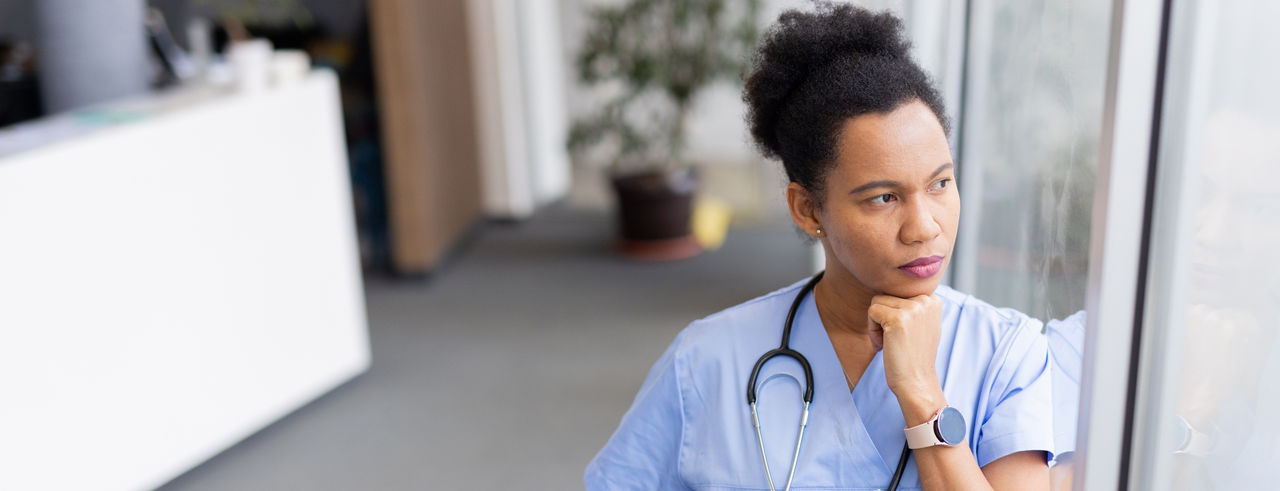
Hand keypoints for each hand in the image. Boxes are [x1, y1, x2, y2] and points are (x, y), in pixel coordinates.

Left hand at [868, 294, 944, 417]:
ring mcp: (913, 308)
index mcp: (932, 299)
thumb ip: (914, 305)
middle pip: (886, 295)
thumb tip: (893, 287)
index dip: (894, 314)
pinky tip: (885, 345)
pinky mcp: (898, 318)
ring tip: (892, 342)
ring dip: (877, 324)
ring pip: (877, 302)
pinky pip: (871, 312)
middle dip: (884, 318)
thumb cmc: (914, 356)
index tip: (905, 334)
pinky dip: (872, 331)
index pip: (897, 292)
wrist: (916, 381)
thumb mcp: (922, 324)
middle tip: (896, 340)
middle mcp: (926, 300)